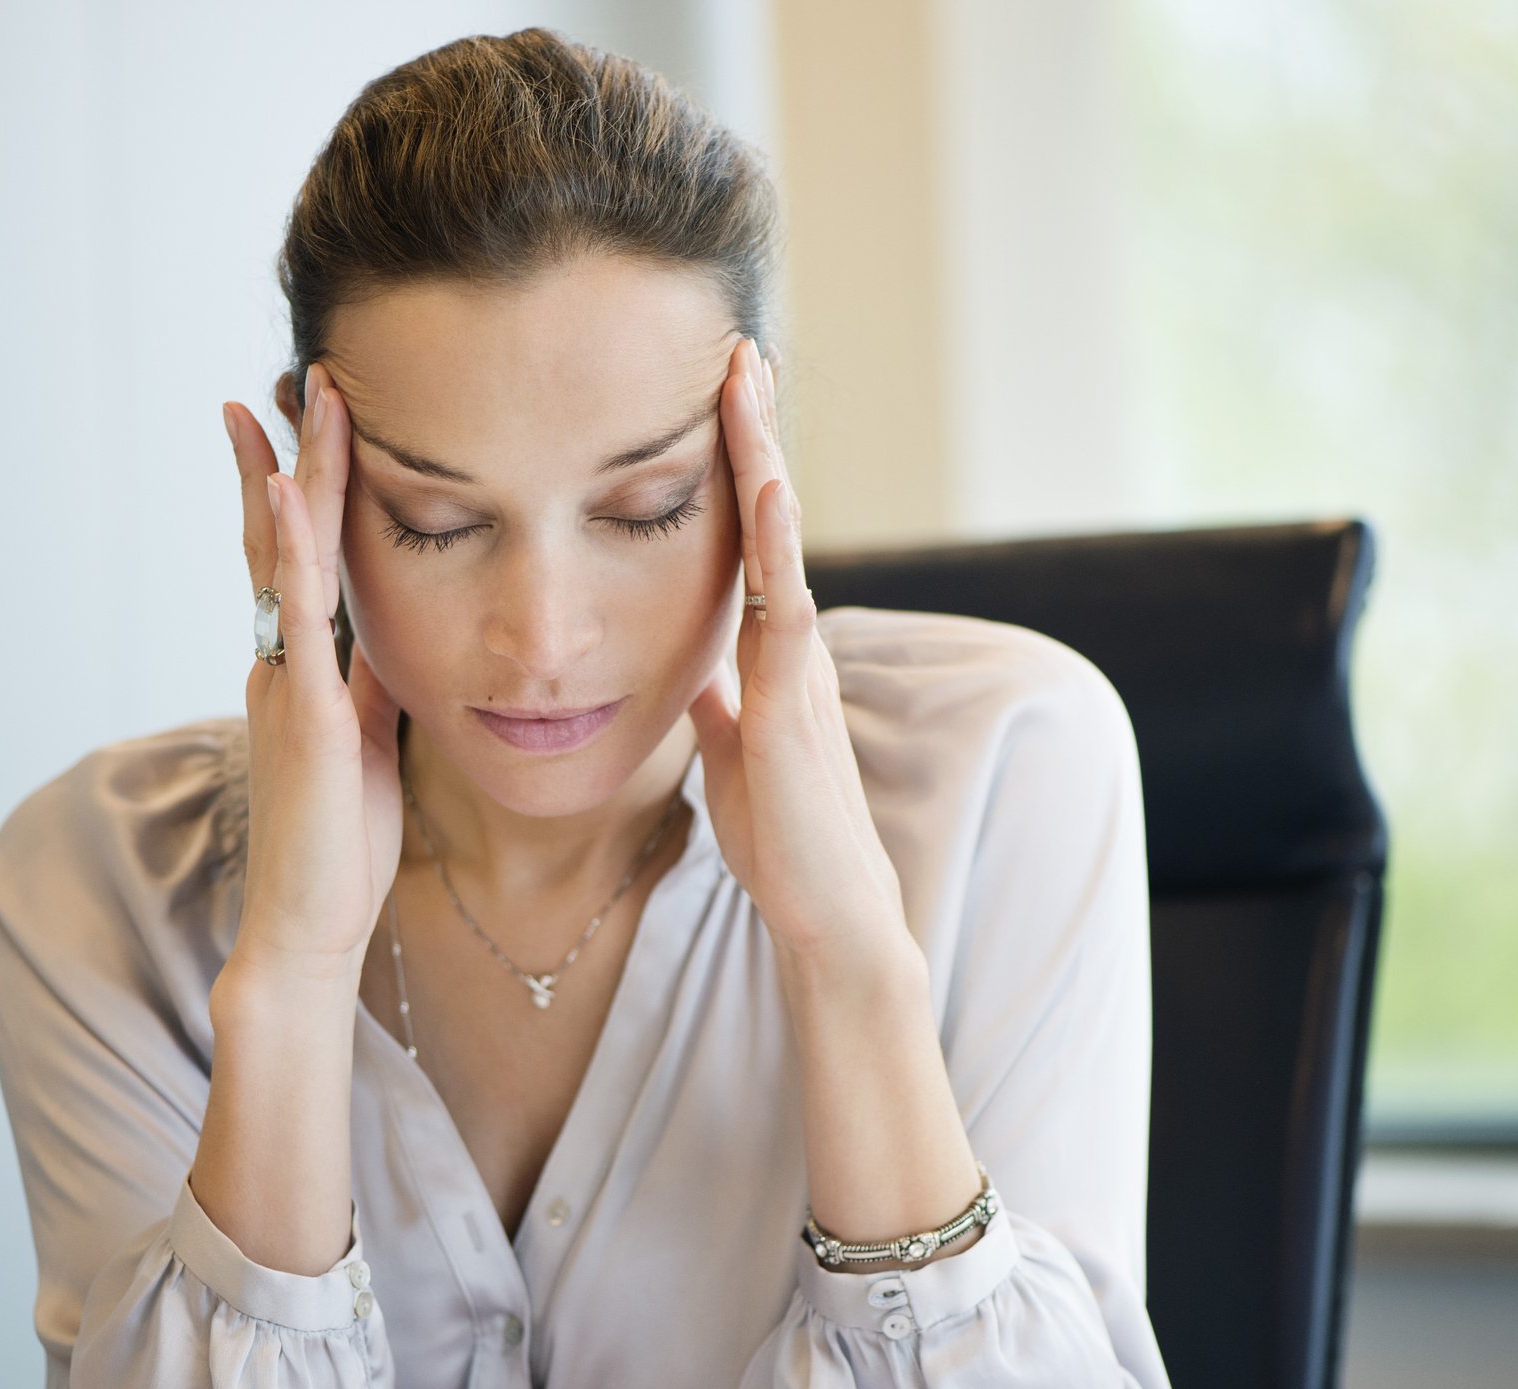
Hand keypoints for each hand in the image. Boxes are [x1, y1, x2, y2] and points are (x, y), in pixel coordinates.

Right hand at [221, 365, 403, 986]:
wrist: (310, 923)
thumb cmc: (341, 841)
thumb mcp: (366, 738)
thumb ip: (368, 681)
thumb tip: (391, 632)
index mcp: (305, 668)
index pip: (299, 559)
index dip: (299, 489)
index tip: (303, 420)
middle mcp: (283, 661)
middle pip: (281, 537)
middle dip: (284, 455)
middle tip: (291, 375)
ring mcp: (288, 680)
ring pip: (286, 557)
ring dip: (293, 473)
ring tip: (298, 397)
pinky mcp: (307, 712)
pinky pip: (297, 615)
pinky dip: (290, 548)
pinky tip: (285, 492)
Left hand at [685, 338, 911, 966]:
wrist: (826, 908)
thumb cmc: (782, 836)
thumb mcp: (731, 749)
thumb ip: (718, 699)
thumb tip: (691, 663)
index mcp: (771, 649)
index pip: (751, 538)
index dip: (735, 467)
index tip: (718, 398)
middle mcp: (792, 639)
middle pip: (770, 514)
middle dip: (752, 432)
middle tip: (738, 349)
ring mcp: (798, 662)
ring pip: (780, 538)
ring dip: (762, 456)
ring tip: (747, 380)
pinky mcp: (794, 698)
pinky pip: (785, 603)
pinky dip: (779, 541)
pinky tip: (771, 485)